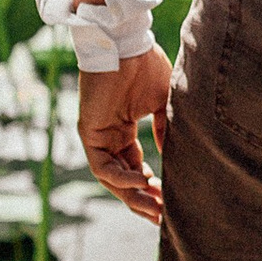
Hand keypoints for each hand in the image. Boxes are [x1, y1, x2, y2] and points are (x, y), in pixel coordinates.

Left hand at [76, 44, 174, 223]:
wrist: (126, 43)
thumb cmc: (145, 65)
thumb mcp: (162, 104)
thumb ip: (165, 130)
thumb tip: (172, 155)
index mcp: (124, 130)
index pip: (135, 168)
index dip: (151, 186)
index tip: (169, 202)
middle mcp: (109, 137)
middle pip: (123, 180)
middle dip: (143, 199)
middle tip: (163, 217)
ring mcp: (97, 137)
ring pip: (112, 179)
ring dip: (133, 195)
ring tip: (156, 208)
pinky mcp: (88, 133)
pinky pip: (102, 167)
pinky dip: (121, 178)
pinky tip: (141, 182)